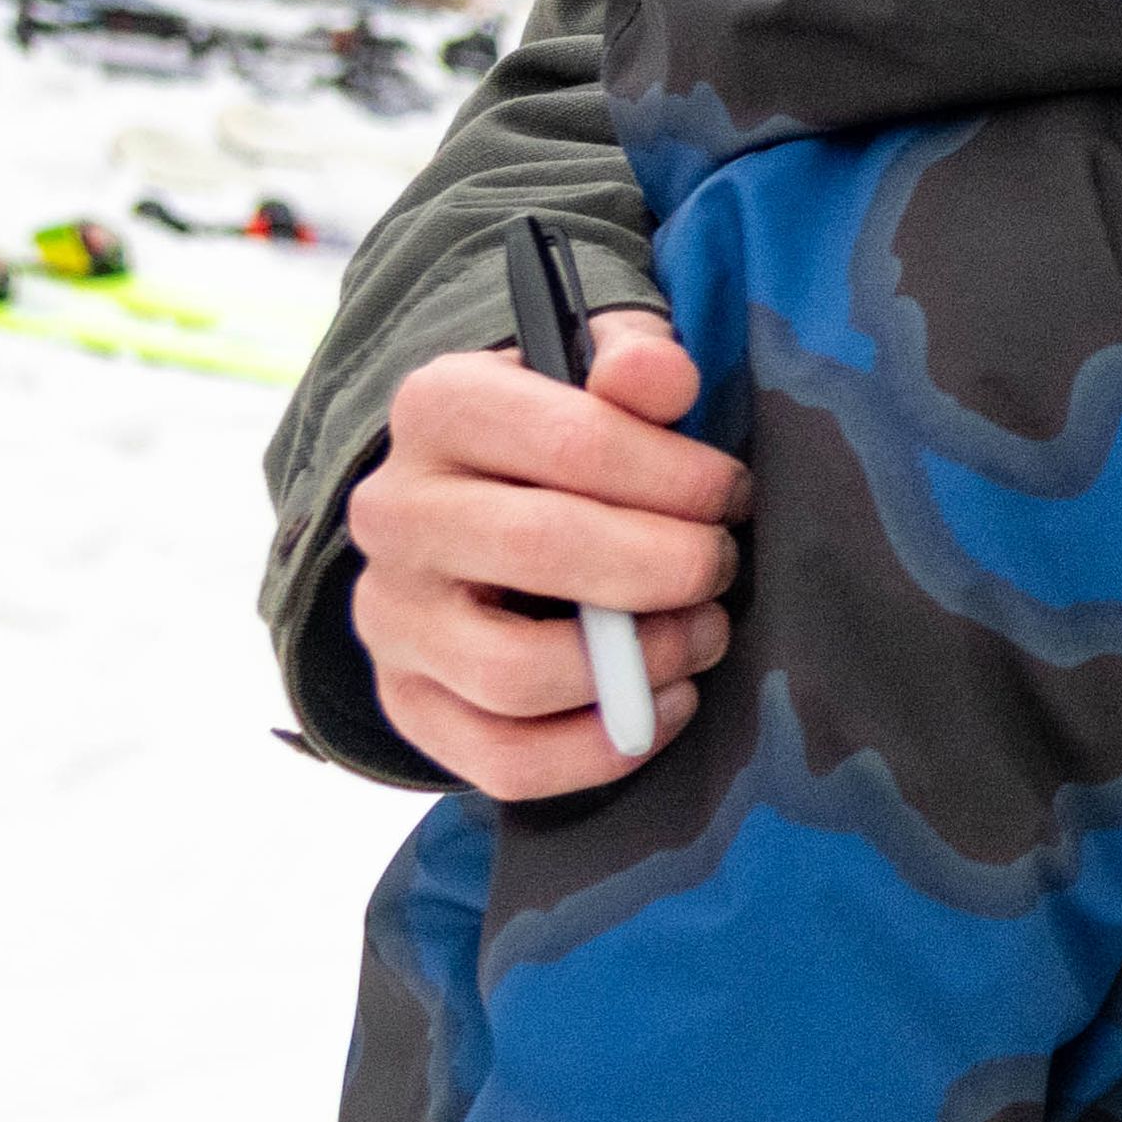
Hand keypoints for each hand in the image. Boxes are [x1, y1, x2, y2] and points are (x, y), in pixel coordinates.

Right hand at [345, 318, 745, 794]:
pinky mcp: (408, 703)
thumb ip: (634, 361)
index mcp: (437, 406)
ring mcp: (390, 617)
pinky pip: (505, 761)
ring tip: (701, 634)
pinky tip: (664, 704)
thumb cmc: (564, 440)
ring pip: (517, 672)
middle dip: (666, 565)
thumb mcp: (596, 373)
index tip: (731, 496)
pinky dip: (603, 748)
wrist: (480, 510)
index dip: (675, 474)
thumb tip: (662, 376)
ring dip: (638, 663)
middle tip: (722, 567)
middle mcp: (393, 512)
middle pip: (541, 547)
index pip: (570, 438)